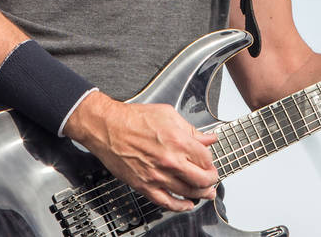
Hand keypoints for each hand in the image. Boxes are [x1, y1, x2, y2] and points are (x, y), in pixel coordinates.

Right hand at [62, 92, 218, 211]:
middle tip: (213, 179)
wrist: (108, 127)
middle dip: (211, 181)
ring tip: (206, 193)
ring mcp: (157, 175)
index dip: (211, 162)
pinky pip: (166, 202)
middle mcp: (170, 160)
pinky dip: (180, 206)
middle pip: (201, 179)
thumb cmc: (134, 118)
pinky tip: (187, 205)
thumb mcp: (168, 115)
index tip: (211, 163)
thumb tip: (208, 138)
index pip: (206, 159)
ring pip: (187, 192)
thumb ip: (191, 130)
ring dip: (201, 194)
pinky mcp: (144, 185)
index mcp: (178, 141)